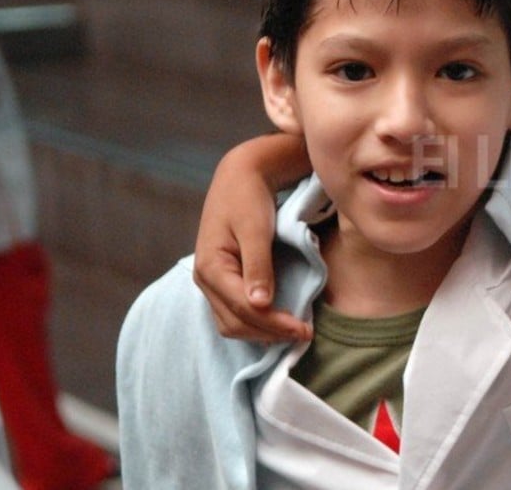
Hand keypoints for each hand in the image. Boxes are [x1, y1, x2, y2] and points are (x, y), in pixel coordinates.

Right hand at [194, 134, 312, 341]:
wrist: (240, 176)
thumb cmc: (248, 197)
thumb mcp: (255, 228)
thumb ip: (258, 266)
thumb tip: (260, 304)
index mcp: (210, 267)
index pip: (244, 308)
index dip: (274, 323)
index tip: (304, 330)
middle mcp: (204, 279)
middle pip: (235, 322)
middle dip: (270, 333)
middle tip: (305, 335)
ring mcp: (210, 282)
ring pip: (232, 323)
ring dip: (262, 333)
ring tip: (294, 333)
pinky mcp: (221, 280)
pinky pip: (233, 313)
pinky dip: (255, 323)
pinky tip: (277, 323)